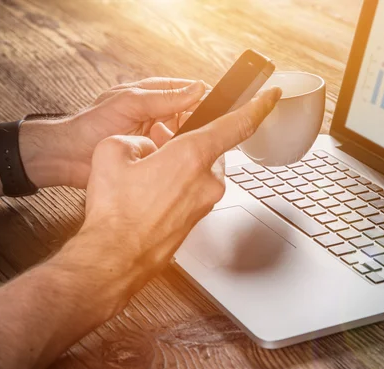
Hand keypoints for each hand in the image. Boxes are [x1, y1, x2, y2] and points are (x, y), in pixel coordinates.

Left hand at [19, 78, 206, 188]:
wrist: (67, 158)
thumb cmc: (91, 125)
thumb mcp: (130, 103)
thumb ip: (164, 97)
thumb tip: (197, 88)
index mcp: (152, 94)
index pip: (189, 91)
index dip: (205, 97)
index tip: (221, 106)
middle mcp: (158, 115)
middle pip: (191, 116)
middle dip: (198, 124)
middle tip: (203, 133)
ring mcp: (157, 137)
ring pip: (185, 138)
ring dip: (187, 143)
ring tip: (185, 147)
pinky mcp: (154, 158)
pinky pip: (174, 157)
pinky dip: (178, 159)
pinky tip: (180, 163)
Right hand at [78, 87, 281, 301]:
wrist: (115, 258)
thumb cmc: (115, 213)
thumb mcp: (112, 153)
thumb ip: (137, 139)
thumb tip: (147, 148)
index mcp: (192, 157)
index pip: (237, 124)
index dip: (258, 105)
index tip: (271, 95)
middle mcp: (207, 181)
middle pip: (207, 147)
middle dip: (185, 141)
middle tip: (157, 142)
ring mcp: (205, 203)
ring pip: (198, 170)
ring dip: (178, 165)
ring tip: (144, 175)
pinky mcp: (198, 218)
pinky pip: (192, 190)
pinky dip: (176, 184)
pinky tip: (148, 193)